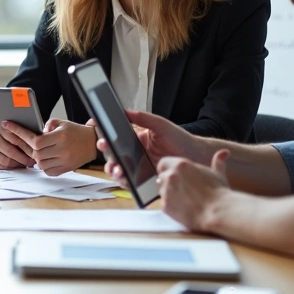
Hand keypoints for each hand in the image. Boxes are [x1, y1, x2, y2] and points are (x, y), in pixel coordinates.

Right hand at [0, 124, 34, 169]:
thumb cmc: (6, 134)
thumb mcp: (12, 130)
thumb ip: (21, 134)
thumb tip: (36, 145)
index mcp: (0, 128)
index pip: (16, 139)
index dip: (27, 147)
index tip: (35, 152)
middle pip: (11, 151)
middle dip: (23, 158)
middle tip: (32, 161)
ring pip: (6, 161)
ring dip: (18, 164)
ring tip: (26, 164)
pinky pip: (1, 166)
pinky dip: (11, 167)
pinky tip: (17, 166)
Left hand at [9, 119, 96, 175]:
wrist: (93, 143)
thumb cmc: (75, 131)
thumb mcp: (61, 122)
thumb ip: (46, 125)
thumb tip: (35, 133)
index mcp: (60, 137)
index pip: (34, 139)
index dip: (19, 133)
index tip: (7, 125)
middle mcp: (62, 151)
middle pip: (35, 153)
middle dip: (28, 147)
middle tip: (25, 141)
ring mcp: (64, 162)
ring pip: (40, 163)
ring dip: (36, 157)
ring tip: (40, 150)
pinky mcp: (66, 169)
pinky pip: (48, 171)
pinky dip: (44, 165)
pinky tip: (47, 157)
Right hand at [93, 110, 210, 179]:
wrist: (198, 157)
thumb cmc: (181, 139)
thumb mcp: (161, 125)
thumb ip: (143, 118)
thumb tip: (125, 111)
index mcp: (136, 140)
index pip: (116, 137)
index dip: (103, 133)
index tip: (95, 127)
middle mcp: (135, 155)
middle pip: (113, 155)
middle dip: (105, 152)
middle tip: (103, 146)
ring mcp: (139, 169)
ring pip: (118, 170)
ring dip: (112, 169)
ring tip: (115, 167)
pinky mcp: (144, 182)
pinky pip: (130, 183)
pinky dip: (123, 181)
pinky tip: (123, 177)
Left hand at [156, 149, 231, 231]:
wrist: (217, 212)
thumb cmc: (218, 193)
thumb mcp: (217, 174)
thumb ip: (217, 162)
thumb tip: (224, 152)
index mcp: (180, 165)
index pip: (163, 163)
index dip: (168, 169)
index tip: (176, 175)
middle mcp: (170, 176)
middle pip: (161, 177)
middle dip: (168, 182)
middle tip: (182, 189)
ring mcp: (166, 191)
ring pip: (161, 190)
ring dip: (169, 193)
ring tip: (184, 199)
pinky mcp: (165, 206)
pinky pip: (164, 204)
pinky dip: (171, 206)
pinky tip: (183, 208)